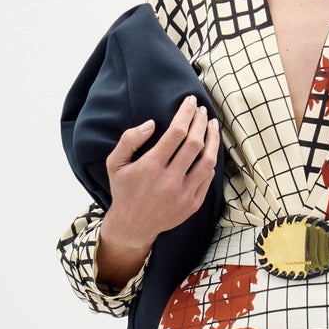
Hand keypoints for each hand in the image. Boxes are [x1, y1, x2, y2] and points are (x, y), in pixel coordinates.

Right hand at [97, 96, 220, 279]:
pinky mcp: (193, 204)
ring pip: (207, 161)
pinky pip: (208, 178)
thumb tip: (152, 123)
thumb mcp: (115, 163)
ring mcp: (184, 194)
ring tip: (212, 125)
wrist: (133, 226)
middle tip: (202, 110)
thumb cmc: (124, 190)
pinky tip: (210, 148)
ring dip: (212, 139)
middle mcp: (169, 181)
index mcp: (150, 167)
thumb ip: (129, 139)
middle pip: (195, 143)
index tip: (190, 101)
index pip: (176, 133)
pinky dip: (211, 160)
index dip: (186, 113)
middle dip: (201, 122)